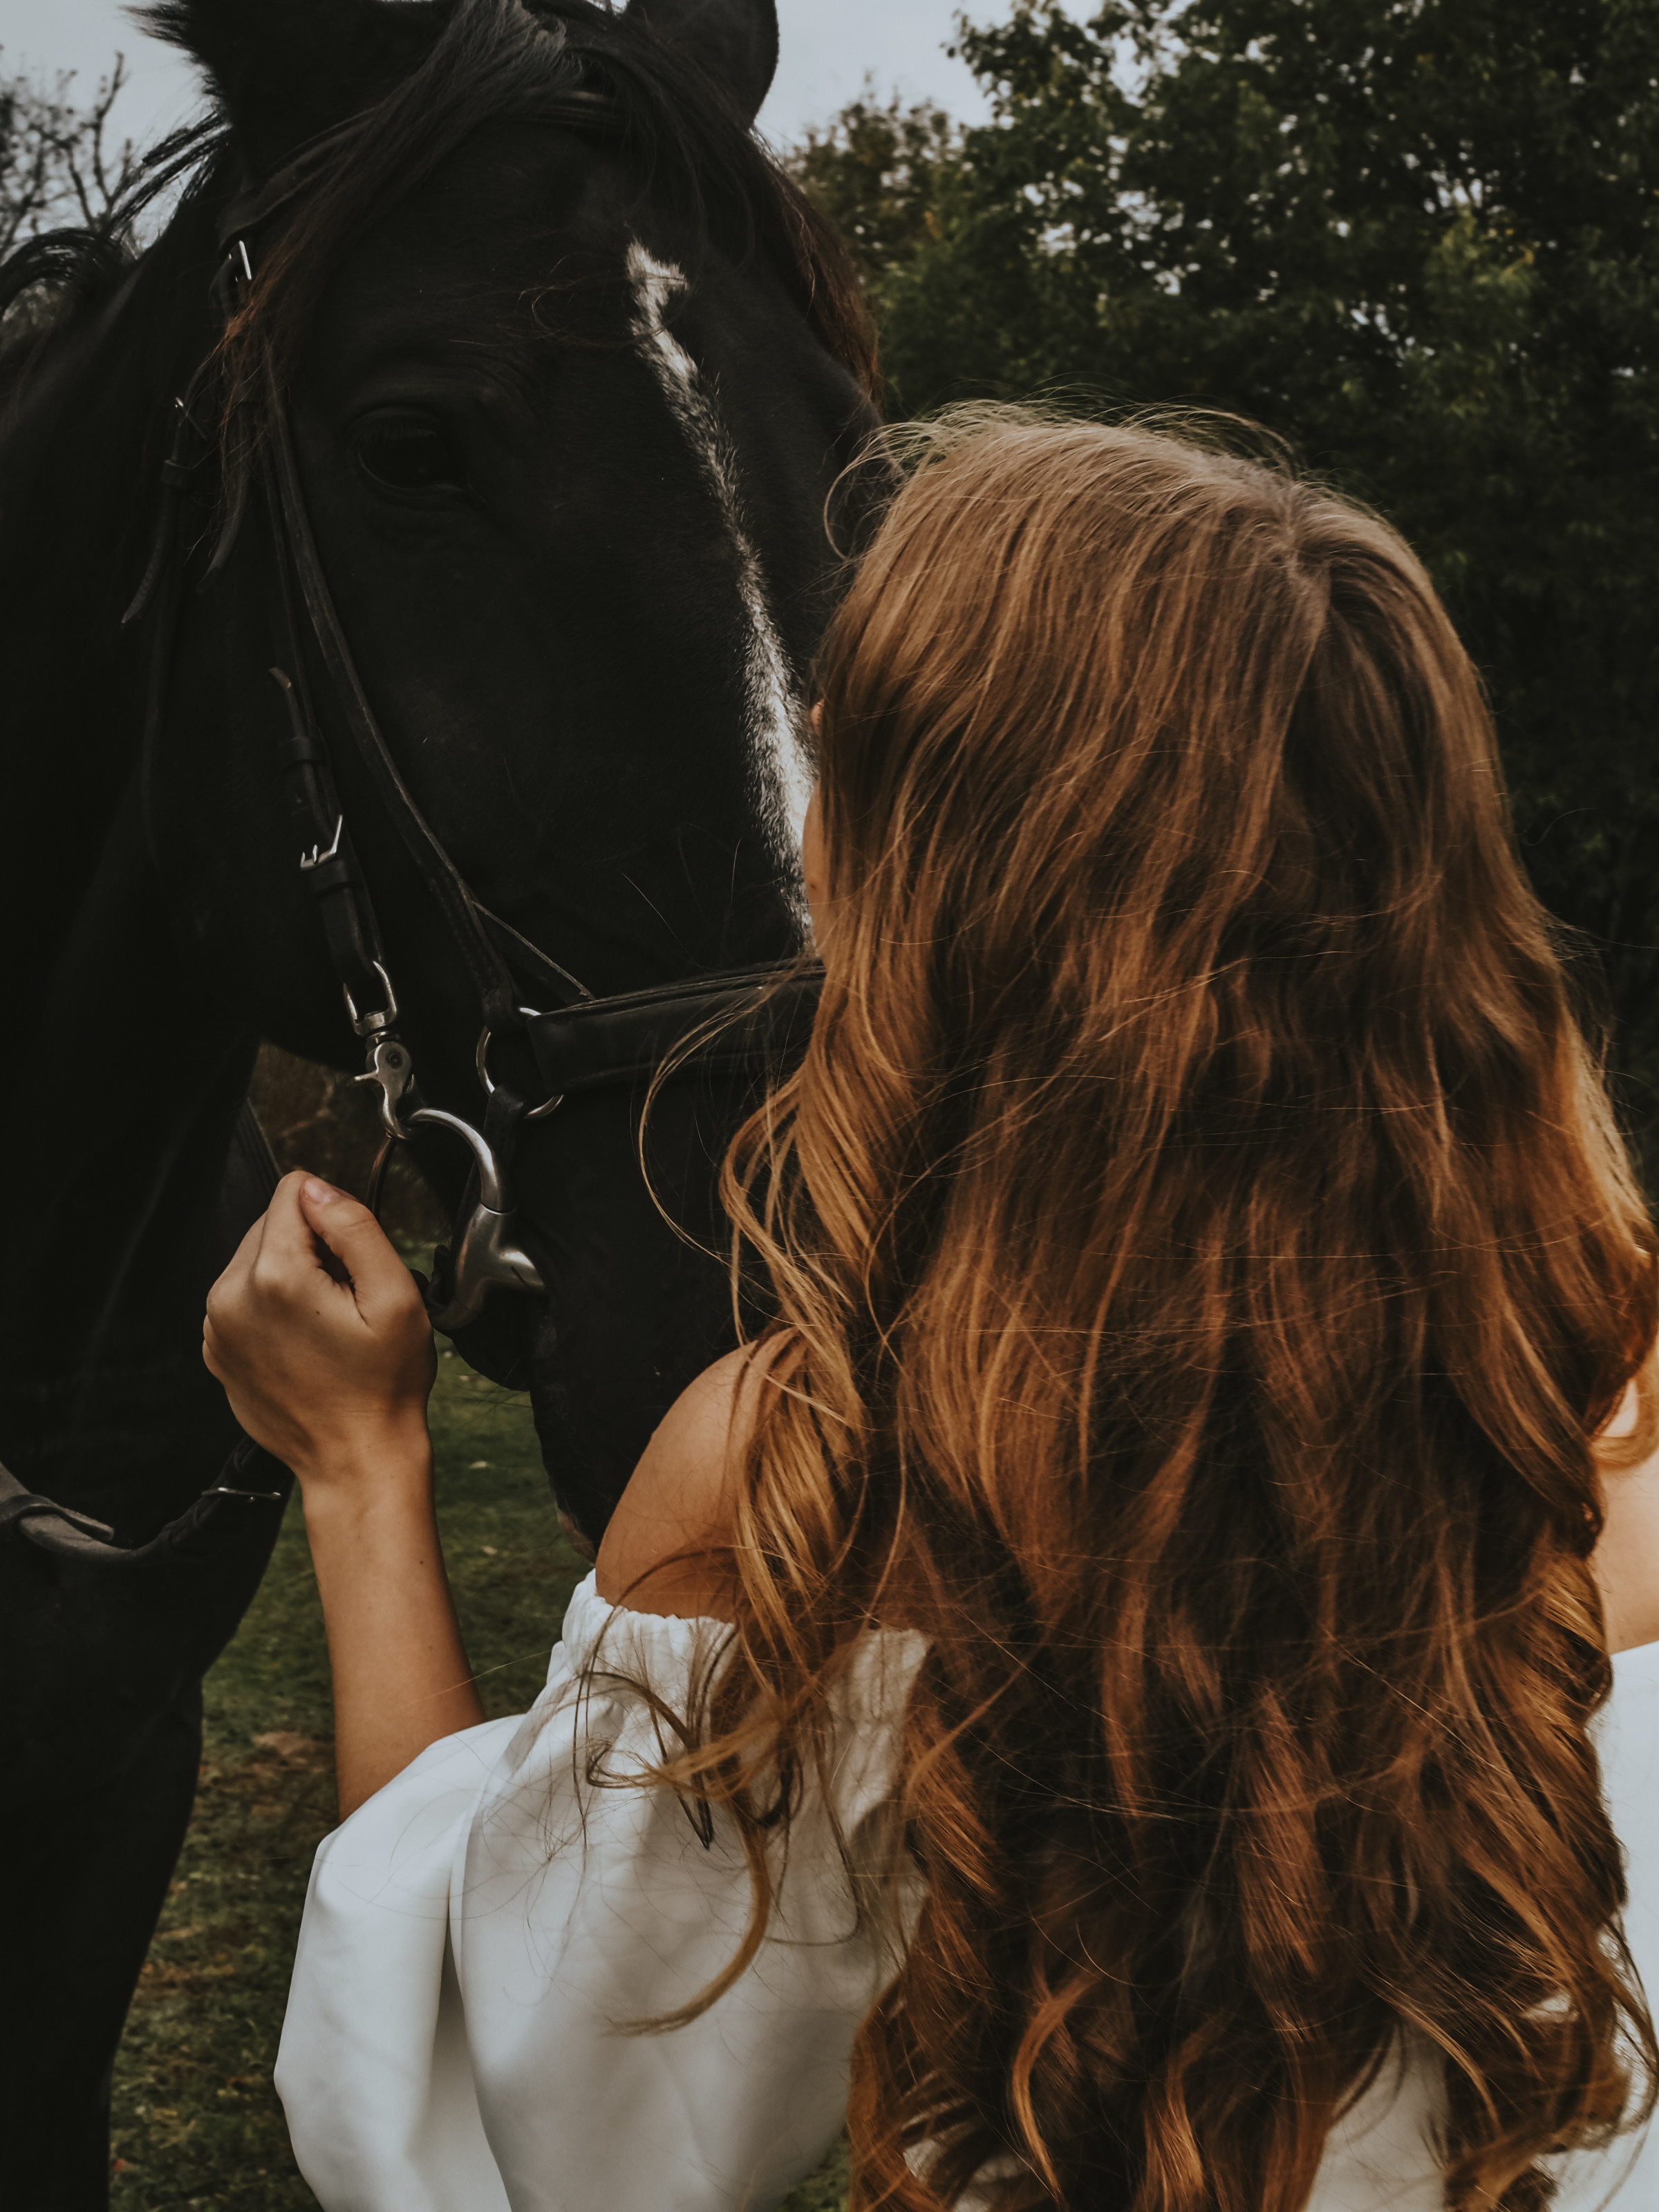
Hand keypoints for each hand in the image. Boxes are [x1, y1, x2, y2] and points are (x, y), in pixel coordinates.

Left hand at [203, 1172, 435, 1489]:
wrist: (355, 1459)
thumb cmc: (381, 1388)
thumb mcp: (396, 1296)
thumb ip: (355, 1227)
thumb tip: (318, 1188)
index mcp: (277, 1277)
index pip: (295, 1190)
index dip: (336, 1217)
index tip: (354, 1262)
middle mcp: (232, 1297)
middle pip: (272, 1223)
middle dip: (313, 1248)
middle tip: (346, 1299)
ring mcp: (218, 1327)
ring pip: (257, 1259)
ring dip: (293, 1276)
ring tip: (327, 1324)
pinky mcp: (217, 1348)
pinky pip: (245, 1297)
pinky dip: (274, 1308)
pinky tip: (306, 1341)